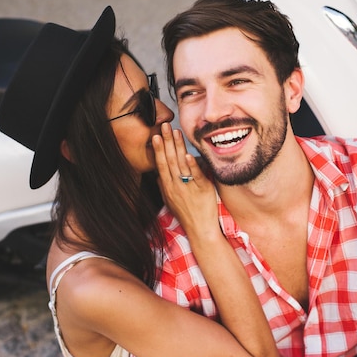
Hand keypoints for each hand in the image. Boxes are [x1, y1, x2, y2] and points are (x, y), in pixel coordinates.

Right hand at [152, 123, 218, 237]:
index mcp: (168, 187)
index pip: (161, 164)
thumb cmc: (186, 215)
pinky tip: (188, 154)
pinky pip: (195, 175)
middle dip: (166, 141)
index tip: (155, 136)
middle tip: (164, 126)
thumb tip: (158, 175)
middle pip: (169, 160)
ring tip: (176, 133)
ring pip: (181, 164)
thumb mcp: (170, 201)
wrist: (200, 229)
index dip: (157, 149)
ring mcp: (188, 187)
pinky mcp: (202, 190)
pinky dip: (191, 165)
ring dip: (177, 147)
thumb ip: (164, 187)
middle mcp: (176, 186)